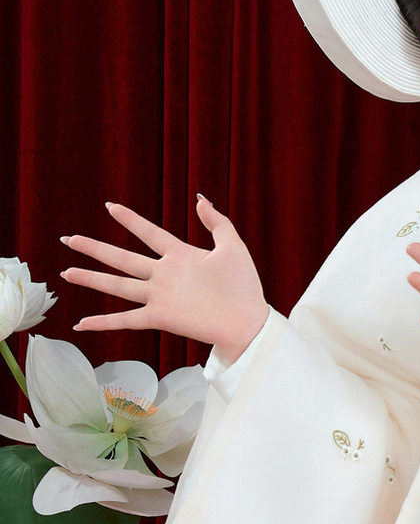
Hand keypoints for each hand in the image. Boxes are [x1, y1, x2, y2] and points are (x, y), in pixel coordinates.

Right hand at [63, 197, 270, 365]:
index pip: (149, 233)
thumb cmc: (244, 287)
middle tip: (70, 239)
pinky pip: (126, 320)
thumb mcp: (233, 247)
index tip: (110, 206)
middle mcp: (164, 275)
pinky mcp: (160, 318)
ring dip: (91, 279)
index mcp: (181, 256)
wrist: (248, 321)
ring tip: (67, 272)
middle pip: (122, 258)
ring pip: (118, 285)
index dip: (130, 220)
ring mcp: (160, 297)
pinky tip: (82, 324)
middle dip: (95, 248)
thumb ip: (217, 223)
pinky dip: (103, 323)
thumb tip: (200, 199)